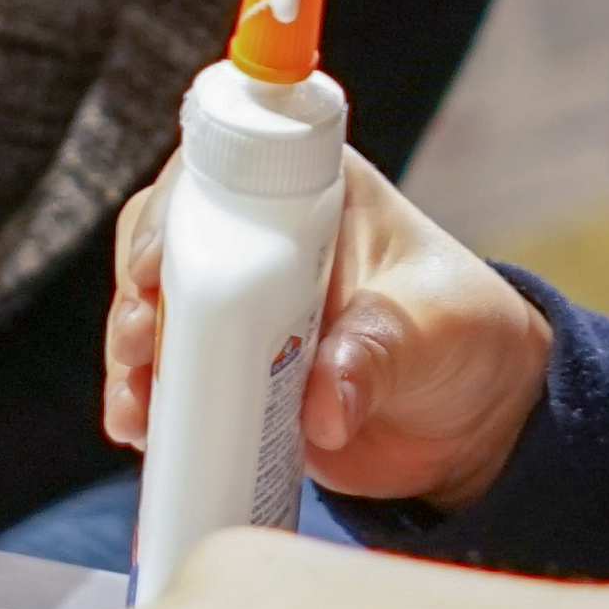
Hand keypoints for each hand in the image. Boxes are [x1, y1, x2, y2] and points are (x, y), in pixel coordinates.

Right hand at [97, 148, 557, 510]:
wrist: (474, 420)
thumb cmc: (462, 335)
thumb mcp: (431, 331)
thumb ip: (375, 356)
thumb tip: (321, 409)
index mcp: (314, 191)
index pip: (222, 174)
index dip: (173, 213)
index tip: (153, 268)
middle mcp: (263, 236)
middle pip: (169, 241)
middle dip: (138, 293)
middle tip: (139, 343)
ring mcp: (240, 304)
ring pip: (157, 312)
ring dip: (134, 358)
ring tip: (138, 407)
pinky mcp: (230, 367)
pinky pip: (172, 374)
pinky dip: (150, 402)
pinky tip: (142, 433)